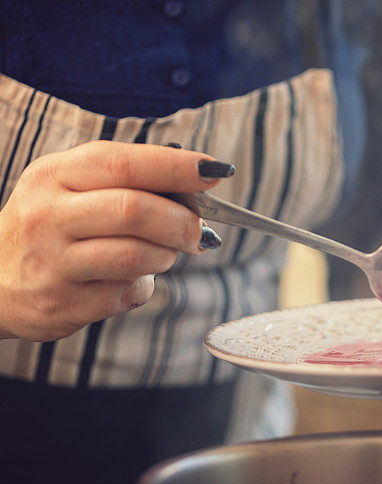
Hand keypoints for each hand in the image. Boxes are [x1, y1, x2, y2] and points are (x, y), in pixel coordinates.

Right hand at [0, 141, 231, 340]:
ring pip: (135, 255)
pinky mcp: (62, 304)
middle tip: (198, 230)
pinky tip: (134, 278)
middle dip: (181, 221)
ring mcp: (52, 262)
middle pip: (133, 210)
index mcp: (54, 174)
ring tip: (167, 252)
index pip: (122, 162)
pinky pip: (126, 294)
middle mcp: (47, 215)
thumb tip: (196, 183)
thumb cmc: (51, 226)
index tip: (214, 172)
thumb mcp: (71, 187)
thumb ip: (126, 179)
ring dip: (167, 255)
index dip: (176, 167)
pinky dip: (144, 286)